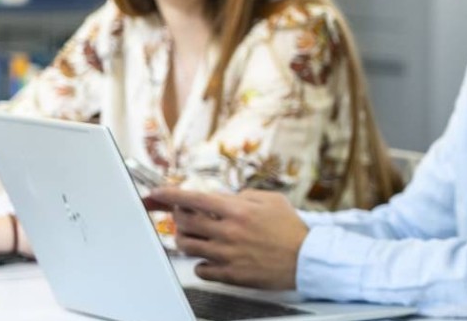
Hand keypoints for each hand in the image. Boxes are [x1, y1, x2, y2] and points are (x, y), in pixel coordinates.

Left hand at [145, 188, 306, 289]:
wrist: (307, 259)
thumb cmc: (292, 230)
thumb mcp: (273, 200)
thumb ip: (245, 195)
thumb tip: (224, 197)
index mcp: (238, 210)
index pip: (193, 198)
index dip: (170, 194)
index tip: (159, 193)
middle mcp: (228, 231)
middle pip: (184, 222)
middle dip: (179, 217)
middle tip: (185, 217)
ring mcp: (226, 254)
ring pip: (186, 246)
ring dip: (186, 239)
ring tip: (197, 238)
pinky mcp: (230, 274)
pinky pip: (199, 269)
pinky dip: (201, 264)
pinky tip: (211, 259)